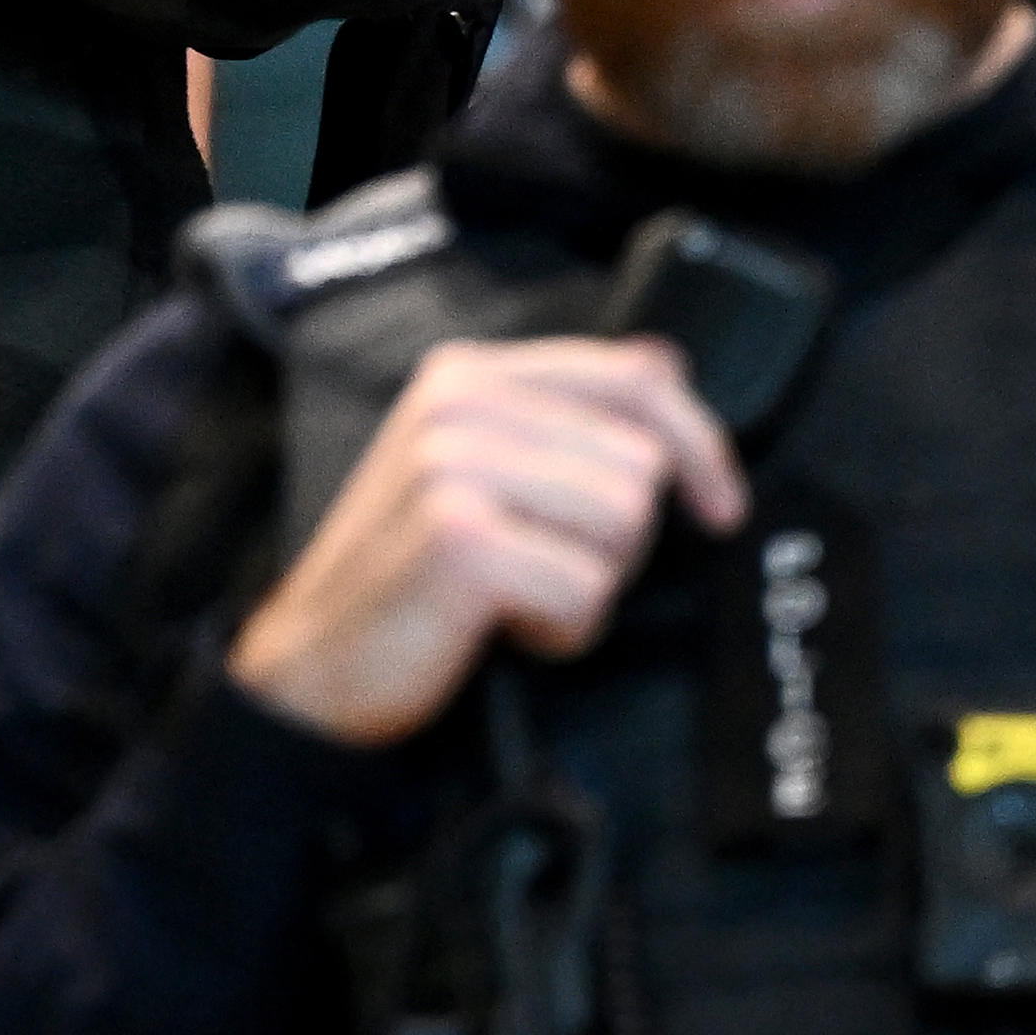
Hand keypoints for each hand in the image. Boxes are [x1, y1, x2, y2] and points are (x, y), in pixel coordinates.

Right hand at [226, 336, 743, 748]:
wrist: (317, 661)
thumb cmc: (411, 572)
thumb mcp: (477, 467)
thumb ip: (562, 417)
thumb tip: (670, 373)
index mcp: (469, 372)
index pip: (638, 375)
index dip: (701, 445)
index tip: (718, 505)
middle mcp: (458, 401)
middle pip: (641, 465)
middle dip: (616, 539)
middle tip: (541, 565)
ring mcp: (454, 464)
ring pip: (625, 524)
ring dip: (589, 584)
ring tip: (518, 591)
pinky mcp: (461, 536)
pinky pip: (587, 589)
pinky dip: (561, 626)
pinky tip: (502, 622)